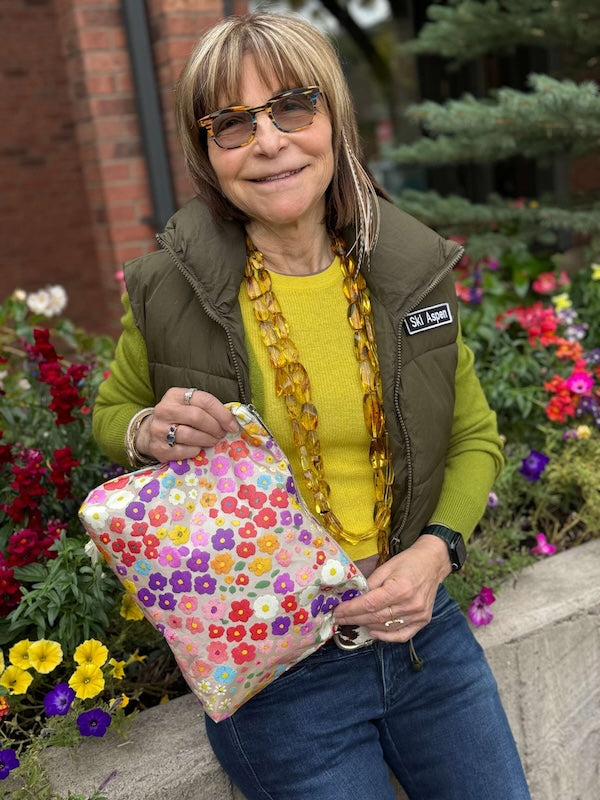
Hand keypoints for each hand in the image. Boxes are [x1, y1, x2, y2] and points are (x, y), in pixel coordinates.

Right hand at [135, 388, 238, 462]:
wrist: (150, 433)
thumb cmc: (178, 418)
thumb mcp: (188, 405)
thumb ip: (207, 408)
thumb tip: (232, 421)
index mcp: (175, 395)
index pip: (204, 400)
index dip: (222, 414)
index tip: (232, 425)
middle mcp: (164, 409)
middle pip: (197, 417)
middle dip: (215, 427)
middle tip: (221, 434)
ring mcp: (158, 429)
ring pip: (190, 435)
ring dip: (207, 440)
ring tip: (212, 441)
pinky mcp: (158, 448)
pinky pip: (183, 451)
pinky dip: (195, 450)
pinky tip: (198, 448)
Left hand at [333, 535, 451, 641]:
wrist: (432, 563)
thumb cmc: (408, 562)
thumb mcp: (386, 567)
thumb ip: (370, 583)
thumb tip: (354, 597)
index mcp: (400, 588)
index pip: (370, 604)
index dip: (351, 610)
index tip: (337, 612)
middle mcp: (410, 604)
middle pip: (376, 617)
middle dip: (354, 619)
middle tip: (339, 618)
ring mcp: (418, 615)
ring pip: (386, 627)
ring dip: (366, 626)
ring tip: (352, 623)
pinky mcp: (423, 620)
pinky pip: (402, 635)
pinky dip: (386, 636)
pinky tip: (373, 632)